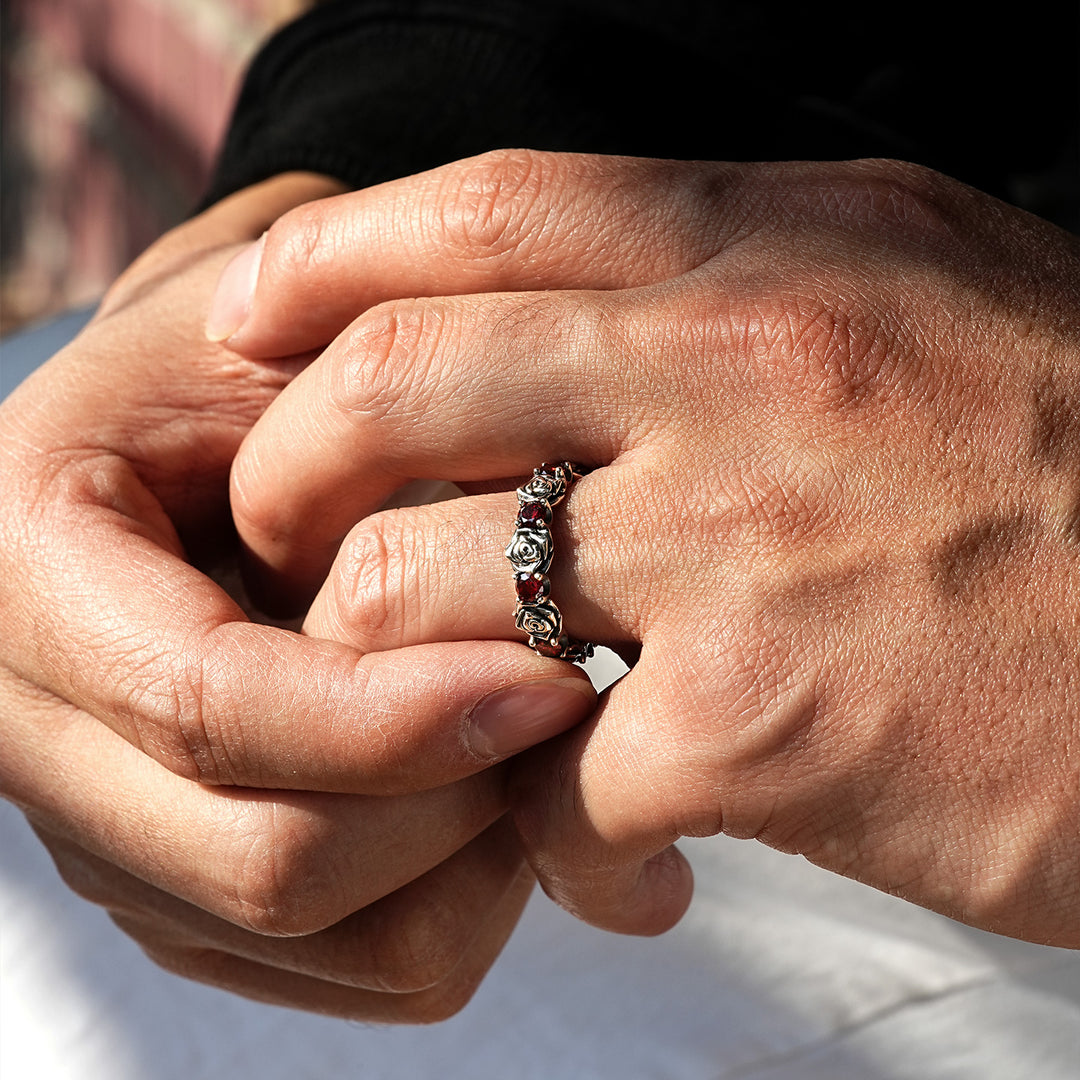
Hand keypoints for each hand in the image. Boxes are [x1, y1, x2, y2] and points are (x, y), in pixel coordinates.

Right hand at [0, 171, 595, 1018]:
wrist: (198, 439)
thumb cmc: (257, 367)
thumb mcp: (293, 338)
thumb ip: (370, 417)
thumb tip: (502, 557)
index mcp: (32, 580)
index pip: (211, 708)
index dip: (397, 712)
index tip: (553, 676)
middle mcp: (41, 740)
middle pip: (269, 865)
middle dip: (450, 802)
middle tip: (568, 705)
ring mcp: (120, 838)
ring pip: (331, 943)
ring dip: (470, 860)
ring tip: (541, 741)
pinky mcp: (198, 892)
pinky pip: (364, 967)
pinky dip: (463, 898)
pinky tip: (499, 791)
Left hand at [216, 150, 1079, 946]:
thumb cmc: (1075, 477)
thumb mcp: (913, 300)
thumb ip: (733, 287)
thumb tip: (561, 316)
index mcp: (772, 256)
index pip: (483, 210)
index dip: (333, 259)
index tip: (258, 325)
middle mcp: (737, 376)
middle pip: (394, 385)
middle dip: (291, 468)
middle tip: (299, 543)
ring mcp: (739, 553)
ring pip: (421, 588)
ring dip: (387, 664)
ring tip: (442, 718)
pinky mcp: (765, 731)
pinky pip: (553, 782)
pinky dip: (551, 833)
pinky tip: (616, 855)